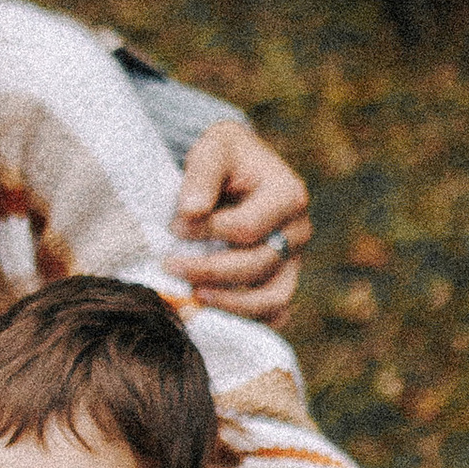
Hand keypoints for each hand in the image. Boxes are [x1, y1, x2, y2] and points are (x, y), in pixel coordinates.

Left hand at [167, 118, 310, 321]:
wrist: (236, 170)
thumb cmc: (225, 157)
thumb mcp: (213, 148)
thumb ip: (201, 175)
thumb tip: (190, 213)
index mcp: (289, 195)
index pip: (245, 229)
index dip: (205, 233)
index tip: (174, 227)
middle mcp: (298, 231)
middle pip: (256, 266)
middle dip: (208, 270)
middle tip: (169, 264)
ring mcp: (294, 262)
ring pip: (271, 300)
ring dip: (228, 304)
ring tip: (192, 296)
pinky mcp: (282, 283)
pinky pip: (272, 316)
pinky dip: (244, 320)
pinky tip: (211, 310)